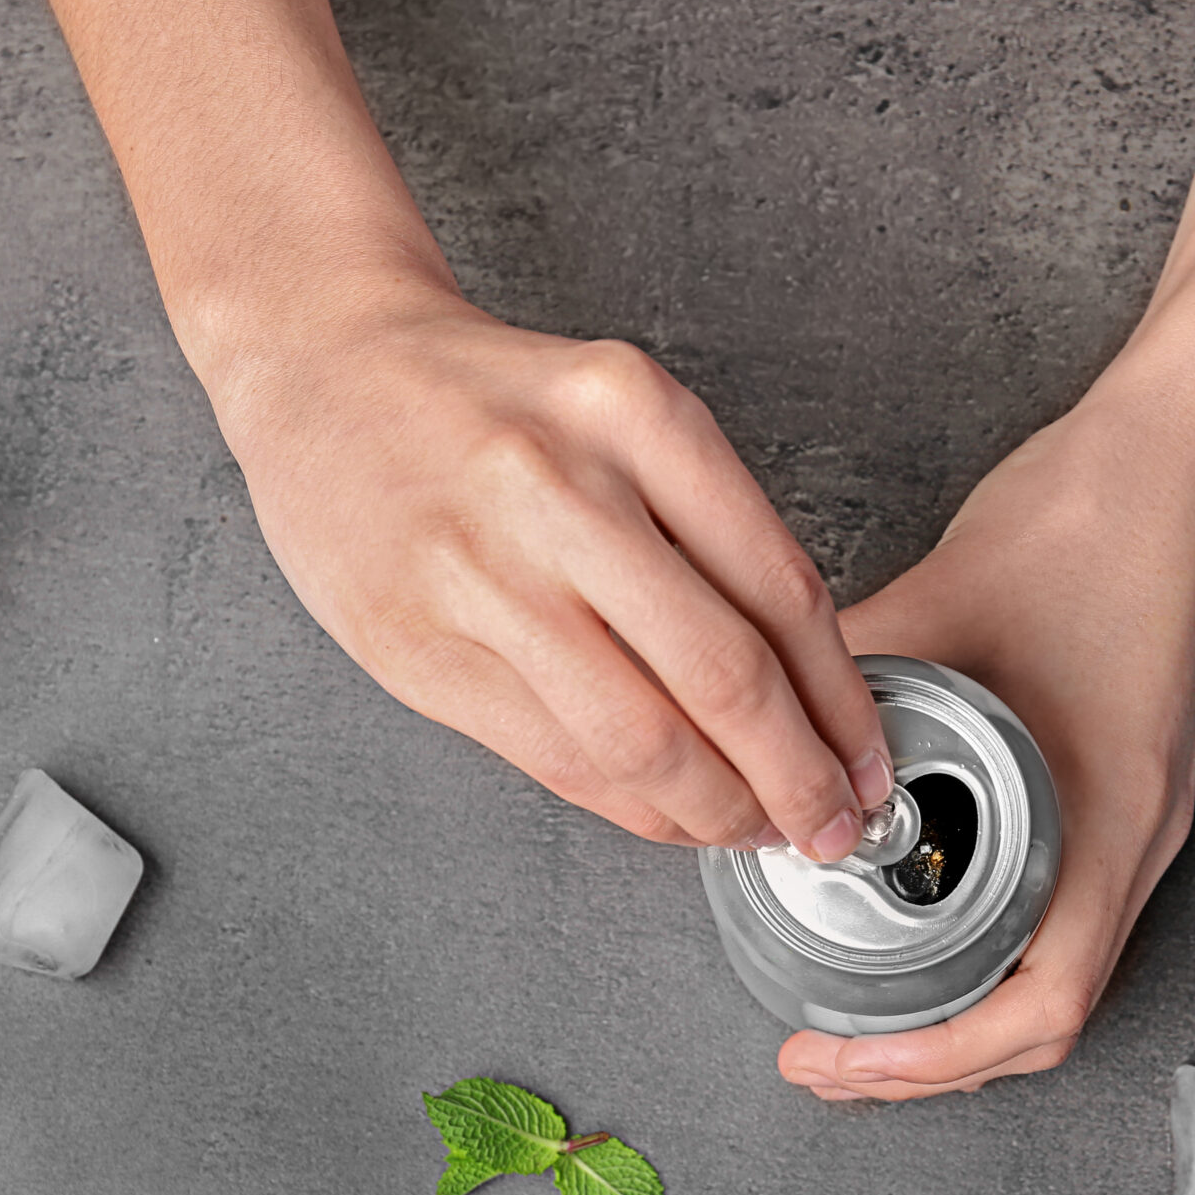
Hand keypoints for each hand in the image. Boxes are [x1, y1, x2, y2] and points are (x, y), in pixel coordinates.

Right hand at [215, 280, 892, 854]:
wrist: (324, 365)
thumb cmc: (492, 401)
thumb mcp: (624, 413)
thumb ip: (711, 530)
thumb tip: (809, 688)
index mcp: (636, 414)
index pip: (780, 590)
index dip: (842, 702)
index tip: (869, 759)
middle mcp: (560, 488)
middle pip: (724, 677)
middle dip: (799, 778)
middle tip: (833, 822)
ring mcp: (481, 573)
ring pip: (641, 738)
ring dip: (718, 810)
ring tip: (755, 829)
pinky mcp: (419, 647)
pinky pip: (557, 757)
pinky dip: (634, 806)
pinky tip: (673, 814)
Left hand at [776, 382, 1194, 1099]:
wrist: (1173, 455)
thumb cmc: (1084, 521)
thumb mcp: (938, 608)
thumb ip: (839, 685)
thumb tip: (742, 734)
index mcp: (1112, 816)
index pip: (1042, 1008)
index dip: (934, 1060)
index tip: (836, 1059)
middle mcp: (1142, 838)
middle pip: (1047, 1017)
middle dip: (929, 1060)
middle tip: (823, 1060)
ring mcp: (1144, 818)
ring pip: (1055, 971)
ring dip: (960, 1012)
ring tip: (862, 1019)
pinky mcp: (1131, 789)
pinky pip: (1063, 912)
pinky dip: (988, 949)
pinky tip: (921, 929)